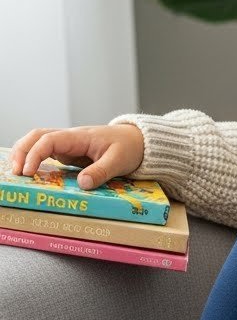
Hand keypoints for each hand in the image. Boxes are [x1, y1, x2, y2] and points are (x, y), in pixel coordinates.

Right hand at [7, 124, 144, 190]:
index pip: (49, 140)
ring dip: (24, 154)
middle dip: (22, 151)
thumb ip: (101, 171)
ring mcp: (68, 145)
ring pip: (38, 142)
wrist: (138, 141)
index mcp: (79, 137)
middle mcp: (69, 138)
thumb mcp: (119, 160)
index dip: (35, 154)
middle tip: (15, 172)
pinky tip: (29, 173)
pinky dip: (34, 160)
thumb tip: (82, 183)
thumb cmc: (129, 147)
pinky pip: (46, 153)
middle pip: (36, 136)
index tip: (28, 171)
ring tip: (16, 173)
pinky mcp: (69, 154)